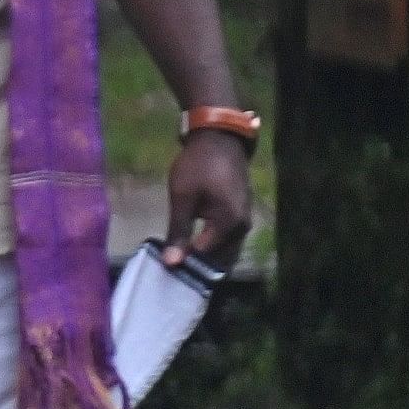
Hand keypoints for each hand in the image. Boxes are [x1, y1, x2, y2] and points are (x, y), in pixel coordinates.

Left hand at [162, 129, 255, 269]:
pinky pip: (226, 239)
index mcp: (230, 225)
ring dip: (204, 258)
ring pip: (224, 251)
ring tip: (178, 259)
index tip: (165, 268)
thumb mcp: (183, 197)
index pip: (206, 258)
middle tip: (170, 269)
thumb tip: (172, 262)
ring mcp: (244, 222)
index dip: (185, 265)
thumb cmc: (199, 166)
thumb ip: (178, 231)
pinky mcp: (239, 215)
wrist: (219, 139)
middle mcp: (242, 228)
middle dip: (197, 267)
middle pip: (220, 259)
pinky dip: (210, 246)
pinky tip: (190, 245)